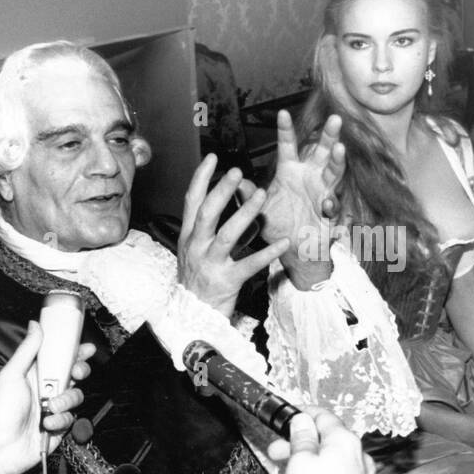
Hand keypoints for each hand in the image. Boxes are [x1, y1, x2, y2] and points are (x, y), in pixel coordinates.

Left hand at [0, 321, 94, 473]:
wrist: (2, 448)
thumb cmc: (1, 412)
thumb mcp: (12, 375)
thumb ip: (27, 350)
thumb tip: (34, 325)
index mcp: (35, 373)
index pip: (60, 357)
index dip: (75, 351)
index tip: (86, 348)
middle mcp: (47, 388)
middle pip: (74, 373)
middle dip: (79, 372)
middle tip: (75, 373)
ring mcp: (54, 407)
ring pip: (76, 395)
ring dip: (65, 400)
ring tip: (49, 407)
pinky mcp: (60, 424)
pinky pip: (72, 417)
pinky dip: (60, 420)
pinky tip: (47, 423)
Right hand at [178, 154, 290, 315]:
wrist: (191, 316)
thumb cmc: (197, 280)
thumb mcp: (193, 250)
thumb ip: (204, 227)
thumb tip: (217, 199)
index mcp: (189, 236)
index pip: (192, 200)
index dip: (201, 177)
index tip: (213, 158)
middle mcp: (197, 247)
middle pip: (207, 212)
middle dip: (222, 190)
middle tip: (238, 171)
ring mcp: (210, 264)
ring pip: (227, 235)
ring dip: (244, 213)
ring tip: (261, 196)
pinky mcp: (226, 281)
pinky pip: (249, 265)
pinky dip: (267, 253)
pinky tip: (283, 242)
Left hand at [262, 111, 345, 287]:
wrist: (293, 250)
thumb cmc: (277, 226)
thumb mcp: (260, 209)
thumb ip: (249, 196)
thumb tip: (236, 181)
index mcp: (290, 171)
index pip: (288, 146)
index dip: (286, 130)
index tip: (282, 113)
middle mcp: (309, 176)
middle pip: (321, 151)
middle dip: (329, 135)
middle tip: (334, 119)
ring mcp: (323, 190)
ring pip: (335, 170)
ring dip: (338, 160)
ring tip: (340, 149)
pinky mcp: (331, 209)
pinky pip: (335, 203)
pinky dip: (333, 204)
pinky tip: (327, 206)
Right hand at [267, 408, 373, 473]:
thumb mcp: (298, 463)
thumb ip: (301, 437)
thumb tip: (302, 420)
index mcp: (345, 441)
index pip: (323, 416)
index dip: (302, 415)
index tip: (288, 418)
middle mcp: (358, 456)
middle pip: (325, 440)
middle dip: (298, 444)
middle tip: (277, 452)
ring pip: (329, 460)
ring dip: (306, 462)